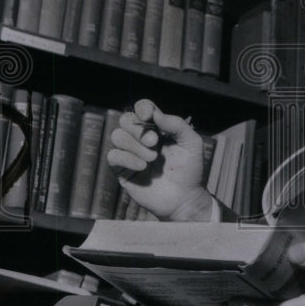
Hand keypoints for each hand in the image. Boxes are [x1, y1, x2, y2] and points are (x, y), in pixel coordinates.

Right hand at [106, 99, 213, 220]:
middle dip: (138, 128)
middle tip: (154, 142)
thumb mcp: (191, 142)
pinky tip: (142, 167)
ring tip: (152, 159)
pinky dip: (127, 158)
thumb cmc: (190, 170)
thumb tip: (155, 113)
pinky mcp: (123, 170)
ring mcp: (131, 154)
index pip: (142, 108)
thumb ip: (176, 124)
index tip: (148, 115)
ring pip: (117, 136)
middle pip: (125, 120)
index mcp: (157, 128)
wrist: (184, 198)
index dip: (142, 107)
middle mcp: (141, 139)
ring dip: (135, 145)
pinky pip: (112, 156)